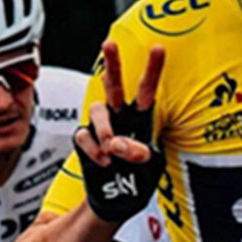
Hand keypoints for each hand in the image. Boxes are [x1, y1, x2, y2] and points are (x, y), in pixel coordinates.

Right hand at [75, 41, 164, 165]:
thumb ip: (137, 153)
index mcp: (141, 117)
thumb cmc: (138, 177)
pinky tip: (103, 161)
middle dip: (113, 63)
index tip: (157, 49)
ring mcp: (101, 126)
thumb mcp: (146, 166)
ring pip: (97, 109)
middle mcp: (120, 116)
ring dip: (104, 129)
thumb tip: (118, 144)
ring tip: (111, 151)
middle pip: (114, 85)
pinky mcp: (85, 139)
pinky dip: (92, 149)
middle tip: (109, 44)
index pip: (147, 89)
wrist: (117, 196)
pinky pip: (83, 135)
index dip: (153, 69)